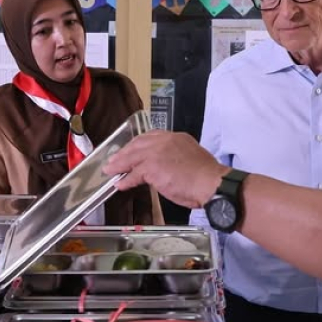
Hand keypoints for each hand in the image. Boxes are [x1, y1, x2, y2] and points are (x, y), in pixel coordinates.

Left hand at [102, 130, 226, 208]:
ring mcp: (157, 153)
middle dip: (124, 153)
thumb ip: (175, 158)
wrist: (211, 183)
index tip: (130, 149)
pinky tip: (120, 184)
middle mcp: (165, 141)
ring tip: (110, 171)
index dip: (137, 144)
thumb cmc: (206, 177)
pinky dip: (125, 180)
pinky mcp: (152, 167)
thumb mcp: (190, 158)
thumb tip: (166, 167)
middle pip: (138, 144)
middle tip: (114, 160)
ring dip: (119, 165)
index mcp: (176, 138)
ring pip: (132, 157)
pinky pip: (134, 174)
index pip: (150, 137)